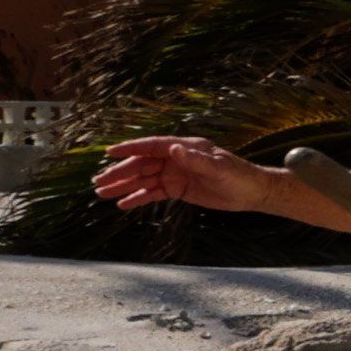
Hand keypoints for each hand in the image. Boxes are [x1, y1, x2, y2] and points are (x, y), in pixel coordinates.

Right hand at [91, 134, 263, 217]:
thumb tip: (174, 149)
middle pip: (142, 165)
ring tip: (101, 194)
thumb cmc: (239, 176)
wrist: (252, 192)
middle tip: (98, 182)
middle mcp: (176, 159)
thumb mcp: (219, 168)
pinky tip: (122, 204)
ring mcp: (175, 174)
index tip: (109, 153)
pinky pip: (152, 193)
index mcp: (185, 148)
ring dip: (123, 186)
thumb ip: (196, 160)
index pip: (151, 147)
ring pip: (144, 180)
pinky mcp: (177, 189)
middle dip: (120, 172)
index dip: (130, 149)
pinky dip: (137, 198)